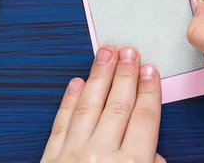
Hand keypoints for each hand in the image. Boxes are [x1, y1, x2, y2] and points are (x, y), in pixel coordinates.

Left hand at [41, 46, 165, 162]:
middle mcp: (101, 156)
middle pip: (117, 106)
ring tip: (105, 55)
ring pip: (88, 107)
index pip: (144, 119)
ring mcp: (73, 155)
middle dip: (125, 75)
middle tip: (129, 52)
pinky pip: (61, 124)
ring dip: (98, 77)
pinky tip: (76, 84)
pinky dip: (69, 102)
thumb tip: (153, 154)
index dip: (148, 91)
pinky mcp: (51, 160)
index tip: (149, 71)